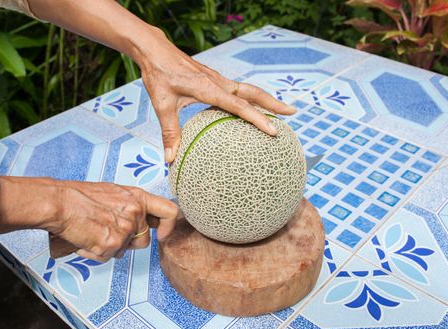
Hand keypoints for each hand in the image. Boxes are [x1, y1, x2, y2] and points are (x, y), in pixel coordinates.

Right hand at [0, 177, 178, 261]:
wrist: (60, 203)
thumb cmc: (81, 196)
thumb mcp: (114, 192)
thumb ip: (132, 205)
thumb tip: (143, 219)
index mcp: (138, 198)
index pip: (169, 212)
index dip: (169, 227)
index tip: (162, 234)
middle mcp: (135, 213)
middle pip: (144, 241)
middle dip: (129, 242)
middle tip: (109, 232)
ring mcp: (124, 230)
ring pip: (125, 250)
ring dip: (113, 247)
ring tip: (95, 232)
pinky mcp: (111, 244)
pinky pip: (109, 257)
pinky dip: (97, 252)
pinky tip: (86, 239)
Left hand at [139, 27, 296, 161]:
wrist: (154, 50)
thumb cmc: (158, 75)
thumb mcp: (162, 105)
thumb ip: (169, 132)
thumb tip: (170, 159)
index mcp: (209, 89)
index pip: (239, 106)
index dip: (258, 118)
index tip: (273, 130)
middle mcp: (218, 82)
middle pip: (253, 92)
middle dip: (274, 103)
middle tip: (292, 113)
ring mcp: (217, 79)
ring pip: (247, 89)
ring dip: (265, 99)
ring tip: (279, 111)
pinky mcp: (213, 79)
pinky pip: (237, 90)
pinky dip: (249, 98)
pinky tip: (249, 108)